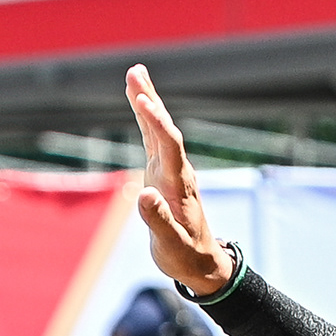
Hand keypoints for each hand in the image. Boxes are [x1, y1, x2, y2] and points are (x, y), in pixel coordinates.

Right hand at [125, 65, 233, 296]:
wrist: (201, 262)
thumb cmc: (185, 256)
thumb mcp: (171, 245)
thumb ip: (159, 221)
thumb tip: (143, 195)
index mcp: (179, 187)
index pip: (170, 148)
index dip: (158, 124)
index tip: (144, 101)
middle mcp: (176, 173)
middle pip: (164, 130)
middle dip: (150, 101)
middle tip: (136, 72)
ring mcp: (169, 171)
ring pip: (158, 130)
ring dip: (147, 101)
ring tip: (135, 73)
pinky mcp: (161, 173)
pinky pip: (152, 139)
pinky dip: (145, 118)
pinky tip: (138, 99)